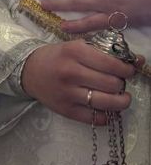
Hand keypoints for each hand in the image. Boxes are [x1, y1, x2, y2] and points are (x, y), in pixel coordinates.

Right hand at [20, 40, 135, 125]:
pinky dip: (106, 116)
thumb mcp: (76, 46)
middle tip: (120, 83)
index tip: (128, 71)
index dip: (126, 69)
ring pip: (106, 102)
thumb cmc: (56, 56)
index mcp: (74, 52)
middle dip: (122, 84)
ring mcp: (68, 93)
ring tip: (122, 98)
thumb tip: (137, 60)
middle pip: (111, 84)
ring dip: (121, 102)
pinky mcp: (66, 110)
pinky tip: (106, 109)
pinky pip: (94, 118)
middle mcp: (71, 72)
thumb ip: (103, 51)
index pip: (111, 64)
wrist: (28, 70)